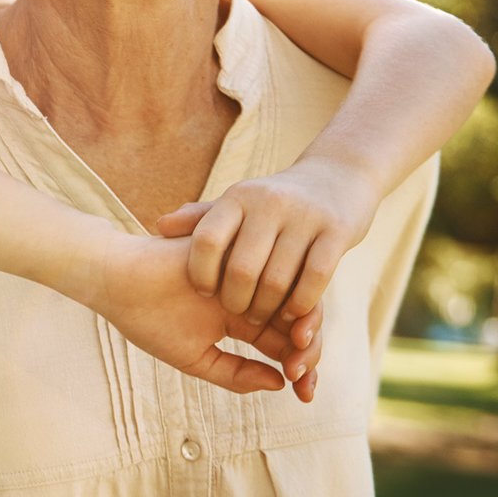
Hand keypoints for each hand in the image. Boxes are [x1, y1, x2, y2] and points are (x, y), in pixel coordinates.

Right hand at [87, 234, 323, 399]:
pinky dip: (290, 298)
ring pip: (292, 297)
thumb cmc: (149, 320)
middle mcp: (250, 294)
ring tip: (299, 351)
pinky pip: (277, 272)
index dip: (300, 368)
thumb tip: (281, 384)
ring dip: (304, 326)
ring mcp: (247, 272)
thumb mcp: (195, 357)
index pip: (281, 342)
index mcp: (240, 319)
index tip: (305, 394)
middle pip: (294, 321)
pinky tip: (291, 323)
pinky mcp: (242, 251)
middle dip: (307, 350)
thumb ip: (235, 373)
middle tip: (305, 374)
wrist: (118, 280)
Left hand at [153, 158, 376, 325]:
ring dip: (268, 309)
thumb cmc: (275, 202)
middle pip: (242, 269)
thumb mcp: (238, 203)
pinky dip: (301, 304)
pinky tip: (293, 314)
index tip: (203, 292)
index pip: (207, 240)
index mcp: (238, 198)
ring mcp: (305, 217)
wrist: (338, 176)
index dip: (201, 273)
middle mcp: (268, 204)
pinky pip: (315, 279)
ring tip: (262, 319)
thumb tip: (159, 226)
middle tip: (239, 315)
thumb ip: (201, 218)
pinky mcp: (336, 231)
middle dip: (237, 302)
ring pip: (278, 279)